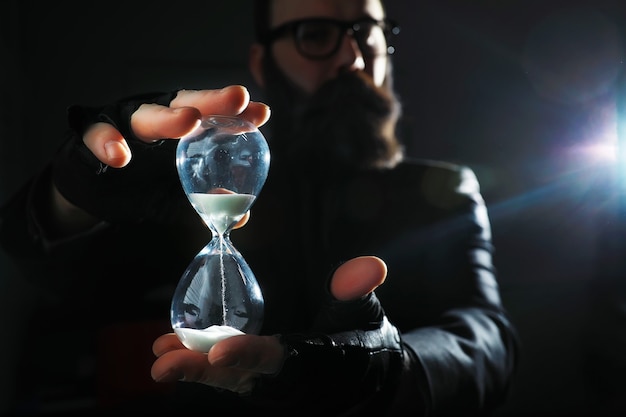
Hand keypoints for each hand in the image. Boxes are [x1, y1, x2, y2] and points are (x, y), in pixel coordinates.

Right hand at [50, 86, 268, 225]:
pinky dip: (108, 143)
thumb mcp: (177, 197)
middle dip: (213, 101)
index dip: (237, 114)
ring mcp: (122, 123)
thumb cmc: (140, 187)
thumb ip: (205, 202)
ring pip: (145, 115)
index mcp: (179, 129)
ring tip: (188, 121)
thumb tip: (241, 215)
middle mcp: (155, 118)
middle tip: (238, 98)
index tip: (263, 113)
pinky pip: (96, 134)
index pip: (212, 117)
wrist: (92, 195)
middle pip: (185, 103)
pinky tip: (120, 156)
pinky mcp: (88, 135)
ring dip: (167, 118)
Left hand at [150, 256, 386, 393]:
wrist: (362, 374)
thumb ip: (358, 292)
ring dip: (191, 367)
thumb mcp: (365, 314)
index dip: (250, 357)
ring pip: (226, 378)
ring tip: (159, 357)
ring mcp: (267, 379)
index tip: (218, 351)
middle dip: (201, 372)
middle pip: (240, 378)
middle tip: (163, 366)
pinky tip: (168, 348)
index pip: (280, 361)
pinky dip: (196, 362)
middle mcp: (285, 378)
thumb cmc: (363, 340)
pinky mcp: (255, 374)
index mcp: (315, 362)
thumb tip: (369, 266)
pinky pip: (224, 372)